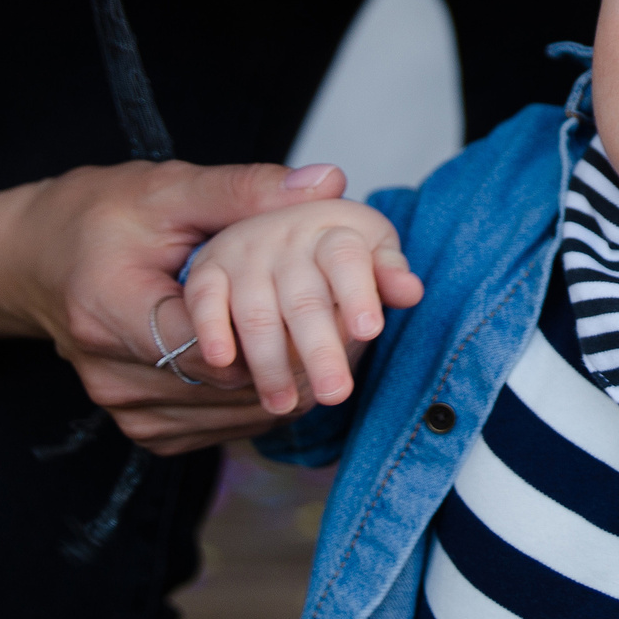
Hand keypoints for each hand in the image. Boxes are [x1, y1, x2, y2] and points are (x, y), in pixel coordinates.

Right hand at [0, 160, 371, 455]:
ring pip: (233, 416)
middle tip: (358, 331)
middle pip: (230, 390)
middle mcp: (112, 377)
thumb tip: (328, 182)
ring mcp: (125, 411)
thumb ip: (245, 190)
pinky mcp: (143, 428)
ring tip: (336, 346)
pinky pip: (219, 427)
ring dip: (288, 387)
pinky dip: (260, 401)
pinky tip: (289, 365)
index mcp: (111, 314)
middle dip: (298, 361)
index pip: (217, 349)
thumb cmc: (100, 217)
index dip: (286, 334)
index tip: (340, 311)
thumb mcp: (169, 188)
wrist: (38, 258)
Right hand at [182, 197, 421, 414]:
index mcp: (330, 228)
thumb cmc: (326, 241)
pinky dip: (212, 330)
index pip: (345, 258)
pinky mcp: (209, 269)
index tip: (369, 330)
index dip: (358, 292)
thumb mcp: (367, 241)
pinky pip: (206, 299)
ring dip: (269, 361)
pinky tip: (224, 362)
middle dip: (319, 350)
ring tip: (285, 404)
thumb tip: (412, 290)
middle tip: (336, 393)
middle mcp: (286, 238)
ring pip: (257, 312)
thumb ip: (383, 267)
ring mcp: (243, 253)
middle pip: (304, 299)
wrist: (265, 214)